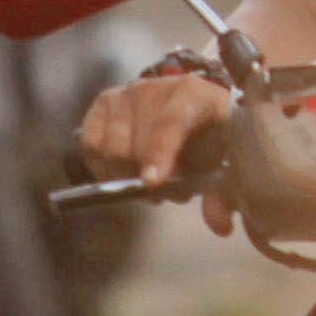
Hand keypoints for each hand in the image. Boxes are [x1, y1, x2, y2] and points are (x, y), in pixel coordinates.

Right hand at [79, 76, 240, 235]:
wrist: (194, 102)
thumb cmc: (212, 132)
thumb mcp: (224, 157)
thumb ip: (223, 192)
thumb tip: (222, 227)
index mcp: (195, 93)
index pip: (171, 123)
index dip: (160, 154)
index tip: (153, 183)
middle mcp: (155, 88)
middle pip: (134, 144)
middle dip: (146, 177)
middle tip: (165, 192)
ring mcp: (126, 93)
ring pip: (111, 149)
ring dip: (126, 175)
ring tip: (149, 180)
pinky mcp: (103, 102)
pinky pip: (91, 145)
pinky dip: (104, 167)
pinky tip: (123, 171)